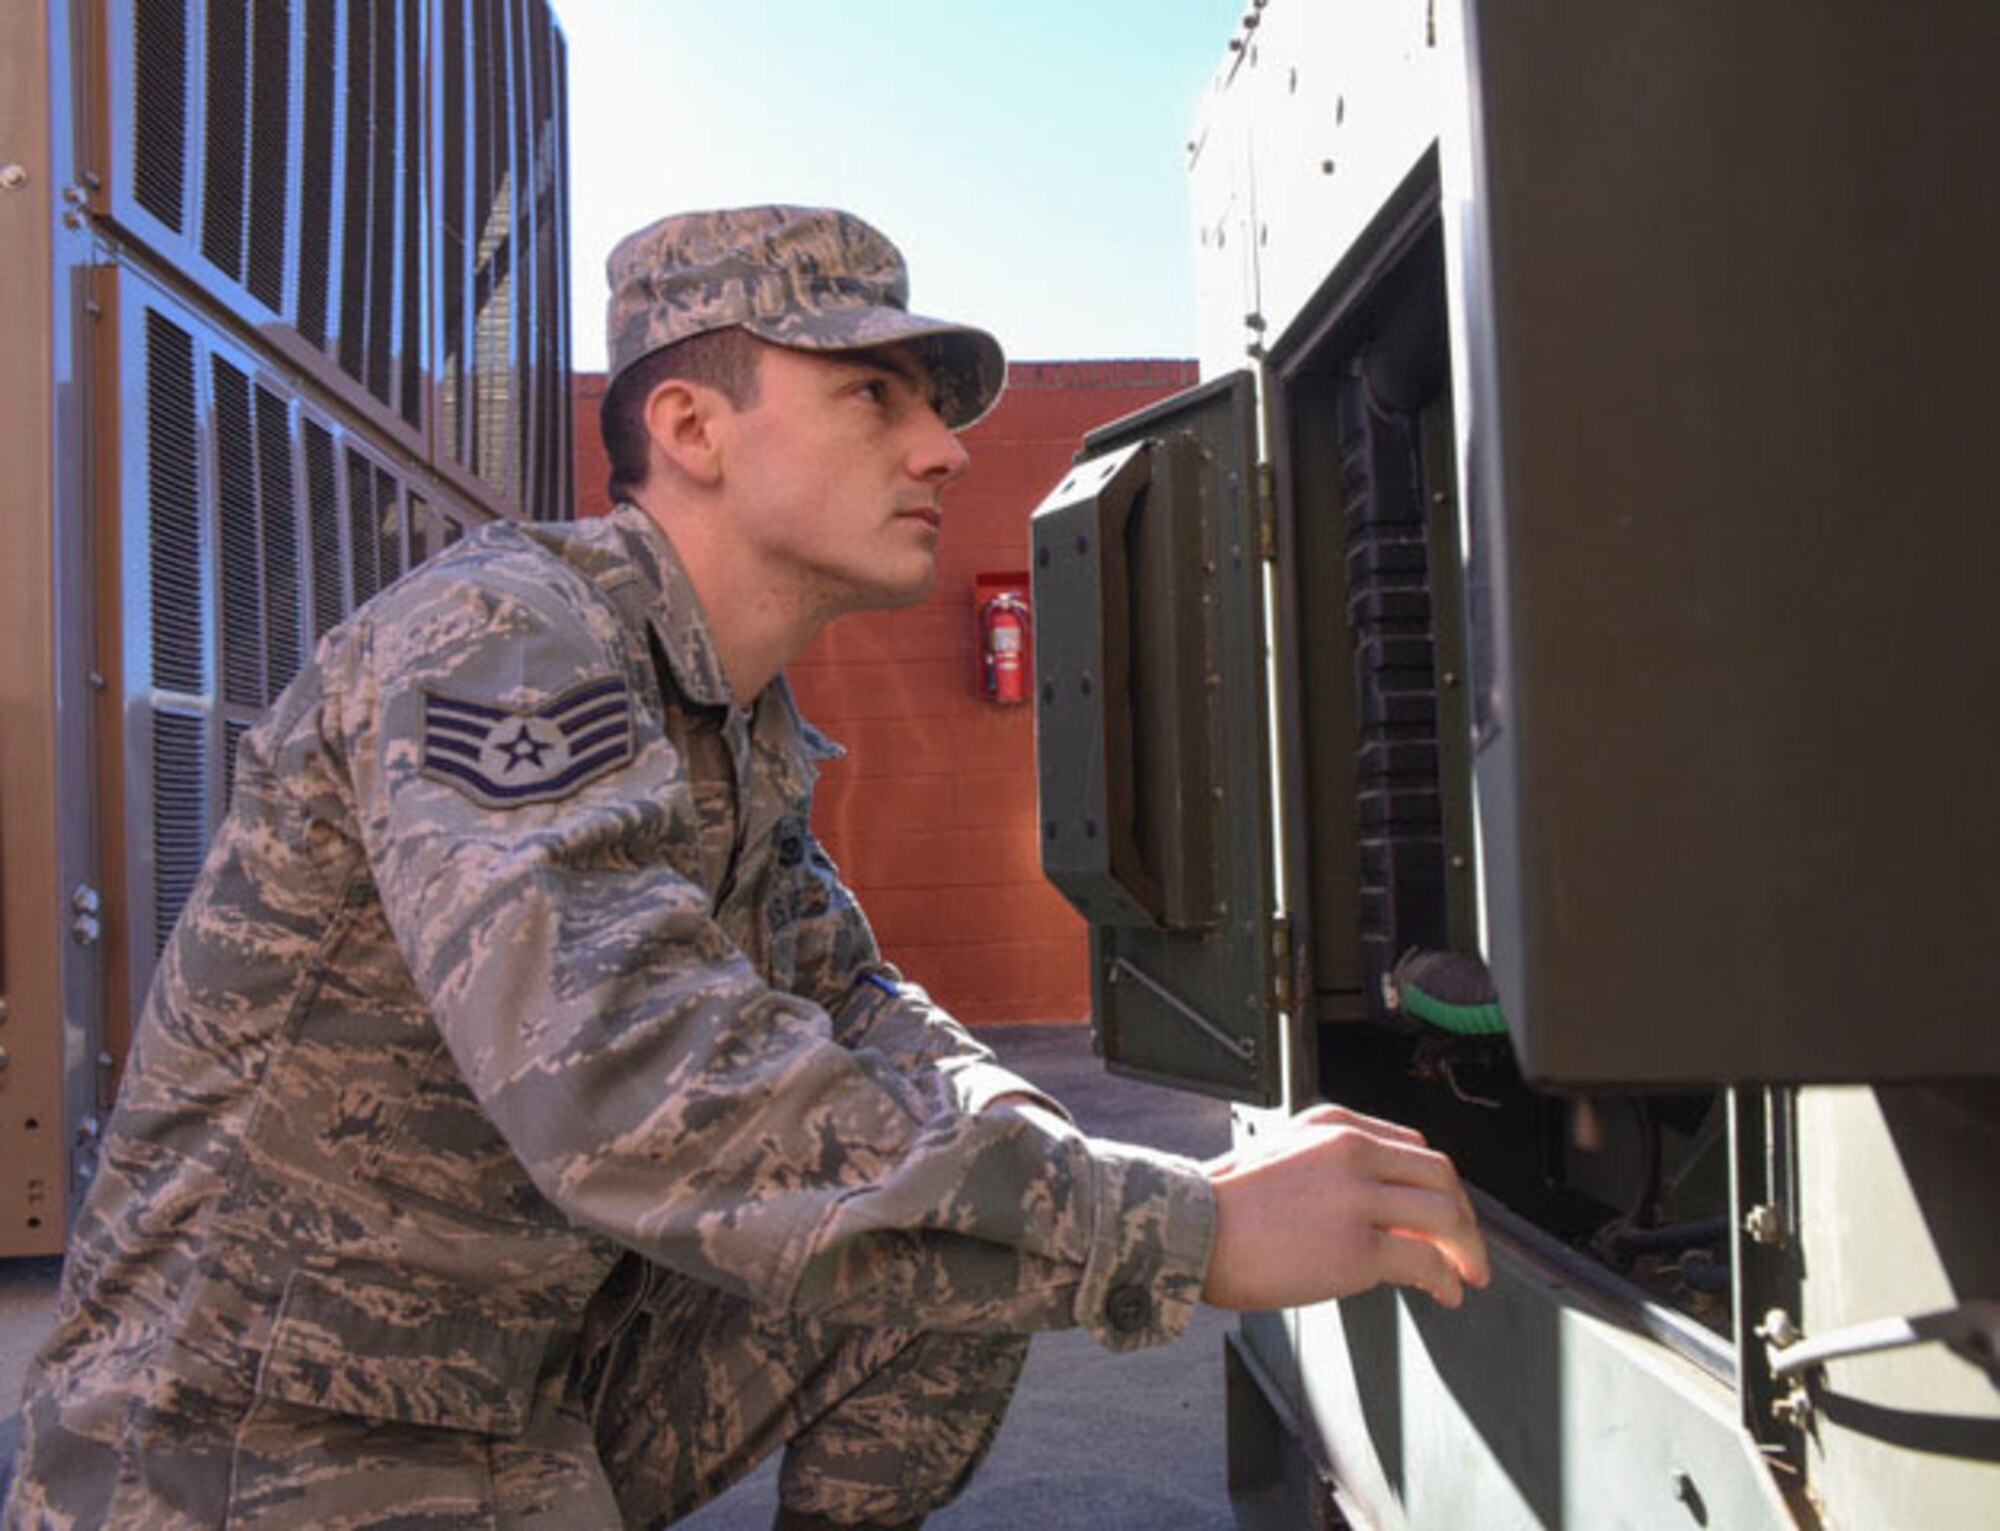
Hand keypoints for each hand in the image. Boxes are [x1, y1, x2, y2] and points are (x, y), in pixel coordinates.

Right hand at [1200, 1104, 1489, 1311]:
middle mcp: (1352, 1151)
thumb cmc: (1221, 1203)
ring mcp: (1358, 1198)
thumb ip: (1327, 1162)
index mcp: (1333, 1125)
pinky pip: (1425, 1261)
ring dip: (1466, 1251)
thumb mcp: (1279, 1151)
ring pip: (1444, 1216)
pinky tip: (1443, 1293)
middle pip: (1440, 1177)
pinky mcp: (1358, 1248)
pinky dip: (1445, 1280)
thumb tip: (1371, 1201)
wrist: (1189, 1229)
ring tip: (1466, 1275)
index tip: (1444, 1210)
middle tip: (1468, 1248)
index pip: (1412, 1148)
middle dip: (1464, 1218)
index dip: (1438, 1185)